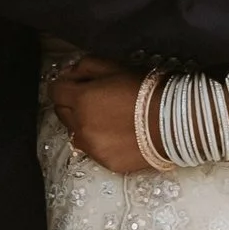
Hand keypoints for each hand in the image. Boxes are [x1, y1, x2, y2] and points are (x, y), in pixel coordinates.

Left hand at [49, 58, 148, 172]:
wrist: (174, 122)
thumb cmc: (146, 90)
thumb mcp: (115, 67)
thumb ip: (86, 66)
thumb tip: (70, 72)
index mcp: (81, 99)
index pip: (55, 91)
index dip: (65, 84)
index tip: (77, 84)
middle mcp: (81, 125)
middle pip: (62, 113)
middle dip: (72, 104)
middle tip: (95, 100)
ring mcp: (92, 147)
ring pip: (75, 134)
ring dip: (84, 125)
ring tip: (108, 120)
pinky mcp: (105, 163)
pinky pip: (93, 151)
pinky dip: (100, 142)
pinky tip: (118, 135)